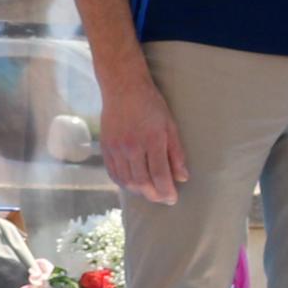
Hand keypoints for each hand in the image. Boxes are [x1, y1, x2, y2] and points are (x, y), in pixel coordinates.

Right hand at [98, 66, 186, 205]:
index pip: (159, 174)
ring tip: (149, 192)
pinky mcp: (106, 147)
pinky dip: (123, 183)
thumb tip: (182, 178)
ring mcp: (116, 148)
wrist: (123, 88)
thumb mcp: (170, 126)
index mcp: (152, 140)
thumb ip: (176, 153)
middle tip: (163, 199)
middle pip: (142, 182)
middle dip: (154, 195)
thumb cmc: (151, 105)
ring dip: (139, 191)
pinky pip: (113, 173)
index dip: (166, 191)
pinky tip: (132, 185)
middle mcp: (132, 146)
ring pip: (126, 181)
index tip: (173, 198)